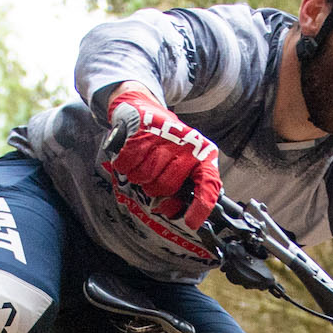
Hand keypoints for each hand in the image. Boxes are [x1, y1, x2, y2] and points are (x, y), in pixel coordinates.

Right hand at [97, 84, 221, 251]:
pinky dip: (124, 165)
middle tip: (154, 174)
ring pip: (144, 177)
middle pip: (165, 186)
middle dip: (155, 187)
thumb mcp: (183, 163)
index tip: (191, 222)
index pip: (208, 183)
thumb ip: (183, 188)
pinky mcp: (141, 133)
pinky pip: (127, 166)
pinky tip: (131, 156)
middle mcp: (187, 145)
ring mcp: (164, 138)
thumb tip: (177, 213)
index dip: (201, 205)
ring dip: (138, 176)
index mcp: (203, 154)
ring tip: (143, 162)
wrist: (144, 110)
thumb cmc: (167, 145)